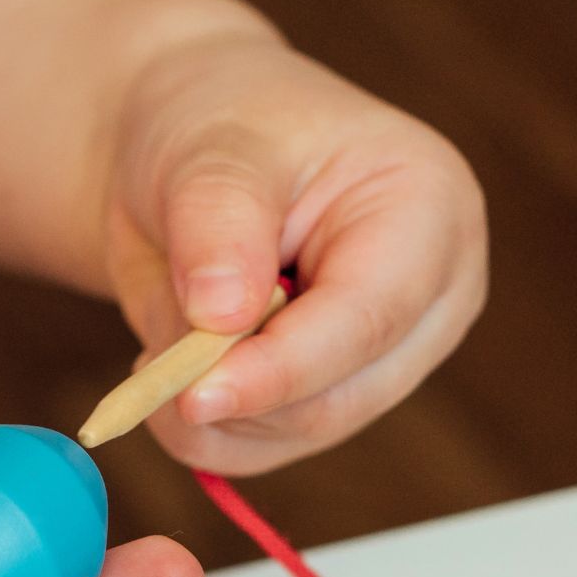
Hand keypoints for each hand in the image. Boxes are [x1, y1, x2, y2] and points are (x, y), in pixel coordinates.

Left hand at [105, 34, 486, 473]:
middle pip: (339, 397)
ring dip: (207, 417)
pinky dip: (202, 430)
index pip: (368, 318)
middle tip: (148, 373)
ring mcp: (388, 355)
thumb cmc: (214, 130)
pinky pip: (265, 447)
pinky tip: (169, 371)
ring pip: (298, 433)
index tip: (195, 395)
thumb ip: (216, 228)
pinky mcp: (334, 395)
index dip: (280, 367)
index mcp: (429, 211)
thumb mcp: (208, 154)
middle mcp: (429, 296)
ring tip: (154, 351)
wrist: (185, 155)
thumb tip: (223, 318)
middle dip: (232, 395)